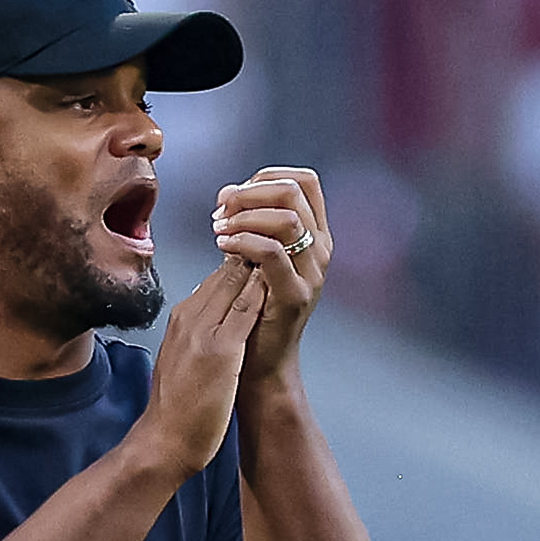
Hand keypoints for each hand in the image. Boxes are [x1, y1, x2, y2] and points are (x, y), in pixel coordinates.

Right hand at [131, 255, 266, 480]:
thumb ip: (195, 333)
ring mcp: (202, 332)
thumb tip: (215, 316)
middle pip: (223, 274)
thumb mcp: (181, 358)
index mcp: (181, 320)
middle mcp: (189, 318)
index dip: (238, 262)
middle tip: (275, 240)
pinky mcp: (219, 351)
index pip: (213, 279)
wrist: (162, 439)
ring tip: (279, 248)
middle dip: (249, 254)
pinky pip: (243, 311)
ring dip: (255, 263)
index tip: (261, 253)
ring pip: (231, 283)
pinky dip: (259, 291)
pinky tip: (275, 279)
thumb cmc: (175, 406)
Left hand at [210, 166, 331, 383]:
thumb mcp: (256, 259)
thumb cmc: (253, 310)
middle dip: (250, 193)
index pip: (303, 181)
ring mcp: (312, 272)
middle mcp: (320, 249)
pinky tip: (222, 246)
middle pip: (294, 191)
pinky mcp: (294, 294)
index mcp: (315, 234)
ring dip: (244, 216)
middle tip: (221, 210)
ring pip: (286, 218)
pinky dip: (243, 242)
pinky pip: (272, 252)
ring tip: (218, 229)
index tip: (234, 194)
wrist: (260, 363)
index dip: (265, 177)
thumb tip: (228, 194)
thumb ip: (250, 227)